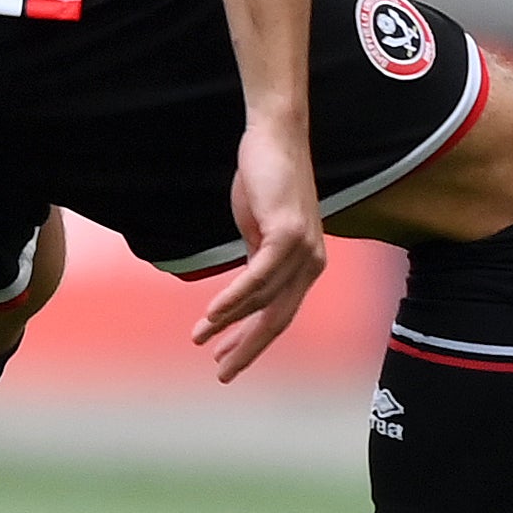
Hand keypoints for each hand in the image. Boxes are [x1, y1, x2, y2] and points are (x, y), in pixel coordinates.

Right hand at [192, 114, 327, 382]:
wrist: (274, 138)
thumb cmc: (265, 181)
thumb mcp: (258, 231)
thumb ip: (255, 262)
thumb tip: (241, 295)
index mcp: (306, 264)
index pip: (280, 314)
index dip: (252, 340)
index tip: (227, 359)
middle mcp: (312, 262)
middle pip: (279, 318)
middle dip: (247, 348)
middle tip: (223, 373)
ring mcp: (304, 249)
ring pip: (263, 300)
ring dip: (228, 323)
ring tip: (200, 338)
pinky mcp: (289, 234)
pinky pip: (258, 277)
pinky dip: (234, 299)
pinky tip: (213, 315)